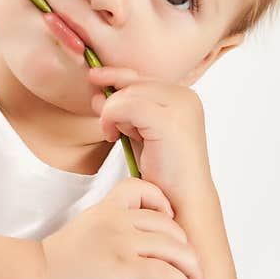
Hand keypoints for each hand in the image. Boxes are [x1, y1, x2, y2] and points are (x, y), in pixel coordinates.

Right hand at [39, 177, 206, 278]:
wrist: (38, 275)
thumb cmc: (58, 263)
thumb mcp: (85, 231)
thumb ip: (112, 231)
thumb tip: (138, 252)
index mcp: (107, 209)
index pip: (144, 189)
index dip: (164, 203)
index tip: (170, 221)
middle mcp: (118, 221)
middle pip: (169, 225)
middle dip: (187, 249)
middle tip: (192, 268)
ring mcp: (122, 243)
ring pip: (175, 249)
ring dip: (192, 270)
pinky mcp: (125, 268)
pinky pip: (167, 274)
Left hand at [88, 67, 213, 208]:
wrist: (180, 202)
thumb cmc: (161, 174)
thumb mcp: (141, 135)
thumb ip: (125, 113)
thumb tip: (98, 92)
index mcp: (183, 98)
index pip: (143, 77)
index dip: (116, 76)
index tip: (94, 77)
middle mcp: (186, 96)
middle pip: (133, 82)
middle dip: (113, 101)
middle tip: (107, 125)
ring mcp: (179, 106)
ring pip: (126, 93)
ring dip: (111, 114)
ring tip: (115, 136)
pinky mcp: (168, 120)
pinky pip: (124, 105)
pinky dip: (111, 118)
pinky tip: (113, 136)